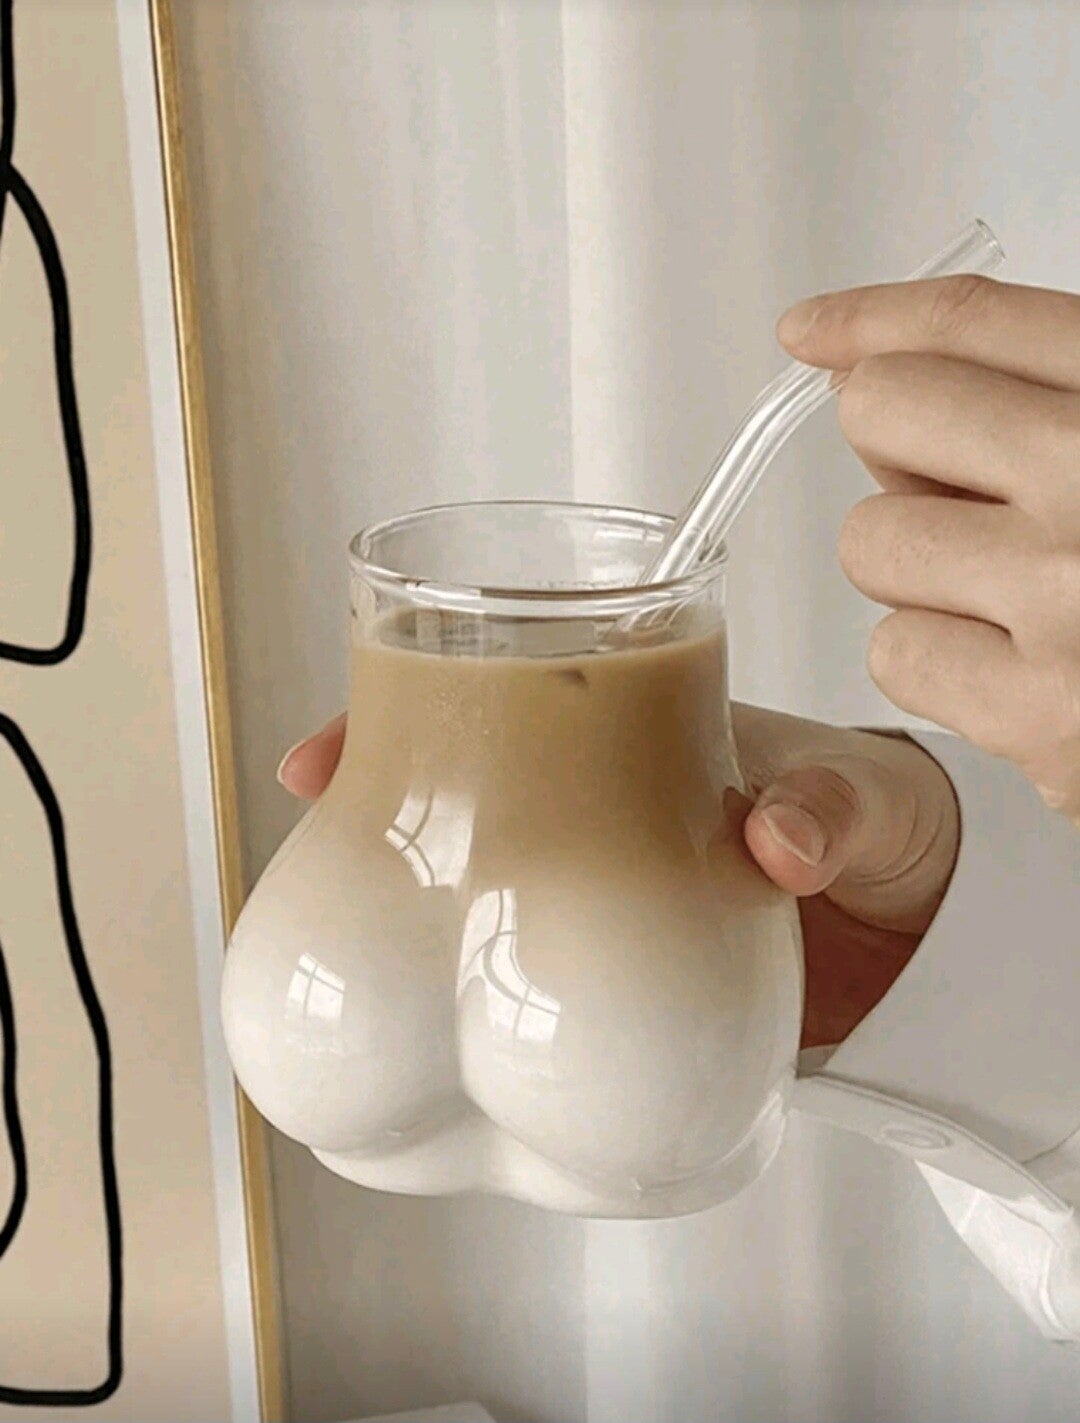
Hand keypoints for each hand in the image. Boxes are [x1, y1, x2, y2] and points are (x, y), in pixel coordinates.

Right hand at [276, 706, 959, 1051]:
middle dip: (377, 791)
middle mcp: (597, 808)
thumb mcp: (865, 795)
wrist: (920, 927)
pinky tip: (444, 1019)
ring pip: (477, 880)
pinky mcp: (617, 965)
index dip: (409, 706)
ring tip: (343, 924)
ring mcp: (598, 889)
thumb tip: (777, 841)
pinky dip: (482, 987)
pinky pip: (532, 967)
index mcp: (638, 737)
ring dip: (411, 895)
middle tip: (314, 807)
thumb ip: (829, 807)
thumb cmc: (880, 818)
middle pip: (459, 786)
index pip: (507, 696)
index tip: (332, 749)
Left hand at [778, 275, 1079, 821]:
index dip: (871, 318)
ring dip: (918, 572)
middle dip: (901, 454)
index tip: (813, 331)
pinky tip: (1016, 671)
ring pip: (872, 542)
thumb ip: (1045, 395)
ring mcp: (1068, 596)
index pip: (971, 323)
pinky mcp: (1039, 714)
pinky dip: (939, 666)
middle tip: (962, 497)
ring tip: (1012, 597)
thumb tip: (870, 368)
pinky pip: (896, 653)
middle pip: (883, 411)